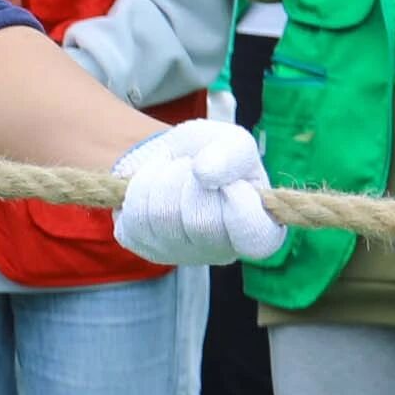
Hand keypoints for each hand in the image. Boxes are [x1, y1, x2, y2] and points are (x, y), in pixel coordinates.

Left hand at [112, 120, 285, 266]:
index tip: (230, 183)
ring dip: (163, 178)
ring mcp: (182, 254)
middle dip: (190, 179)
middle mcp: (222, 251)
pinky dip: (141, 187)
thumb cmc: (211, 154)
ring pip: (163, 216)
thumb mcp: (231, 140)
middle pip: (201, 222)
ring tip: (173, 171)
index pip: (257, 239)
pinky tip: (154, 185)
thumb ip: (232, 152)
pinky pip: (135, 218)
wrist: (168, 158)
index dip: (241, 207)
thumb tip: (204, 172)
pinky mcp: (147, 248)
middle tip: (193, 167)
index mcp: (258, 230)